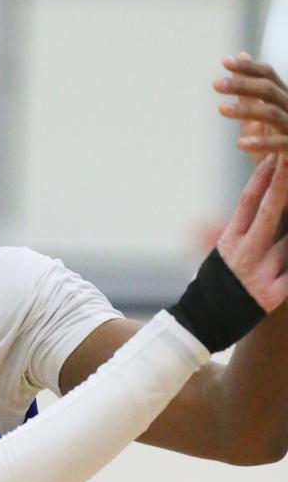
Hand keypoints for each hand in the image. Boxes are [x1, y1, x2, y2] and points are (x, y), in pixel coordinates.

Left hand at [214, 53, 287, 165]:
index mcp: (283, 98)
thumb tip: (239, 56)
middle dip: (242, 85)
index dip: (248, 68)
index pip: (268, 76)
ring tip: (221, 109)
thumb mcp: (257, 118)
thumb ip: (248, 93)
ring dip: (246, 110)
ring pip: (272, 113)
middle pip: (269, 90)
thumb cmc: (275, 143)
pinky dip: (261, 143)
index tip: (225, 62)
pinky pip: (281, 144)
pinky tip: (240, 144)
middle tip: (215, 84)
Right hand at [217, 155, 287, 311]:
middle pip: (269, 212)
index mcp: (230, 242)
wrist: (202, 324)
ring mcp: (261, 273)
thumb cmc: (214, 287)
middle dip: (282, 184)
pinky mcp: (275, 295)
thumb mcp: (221, 255)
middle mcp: (245, 253)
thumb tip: (254, 207)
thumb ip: (239, 232)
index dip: (261, 178)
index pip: (247, 203)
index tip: (273, 156)